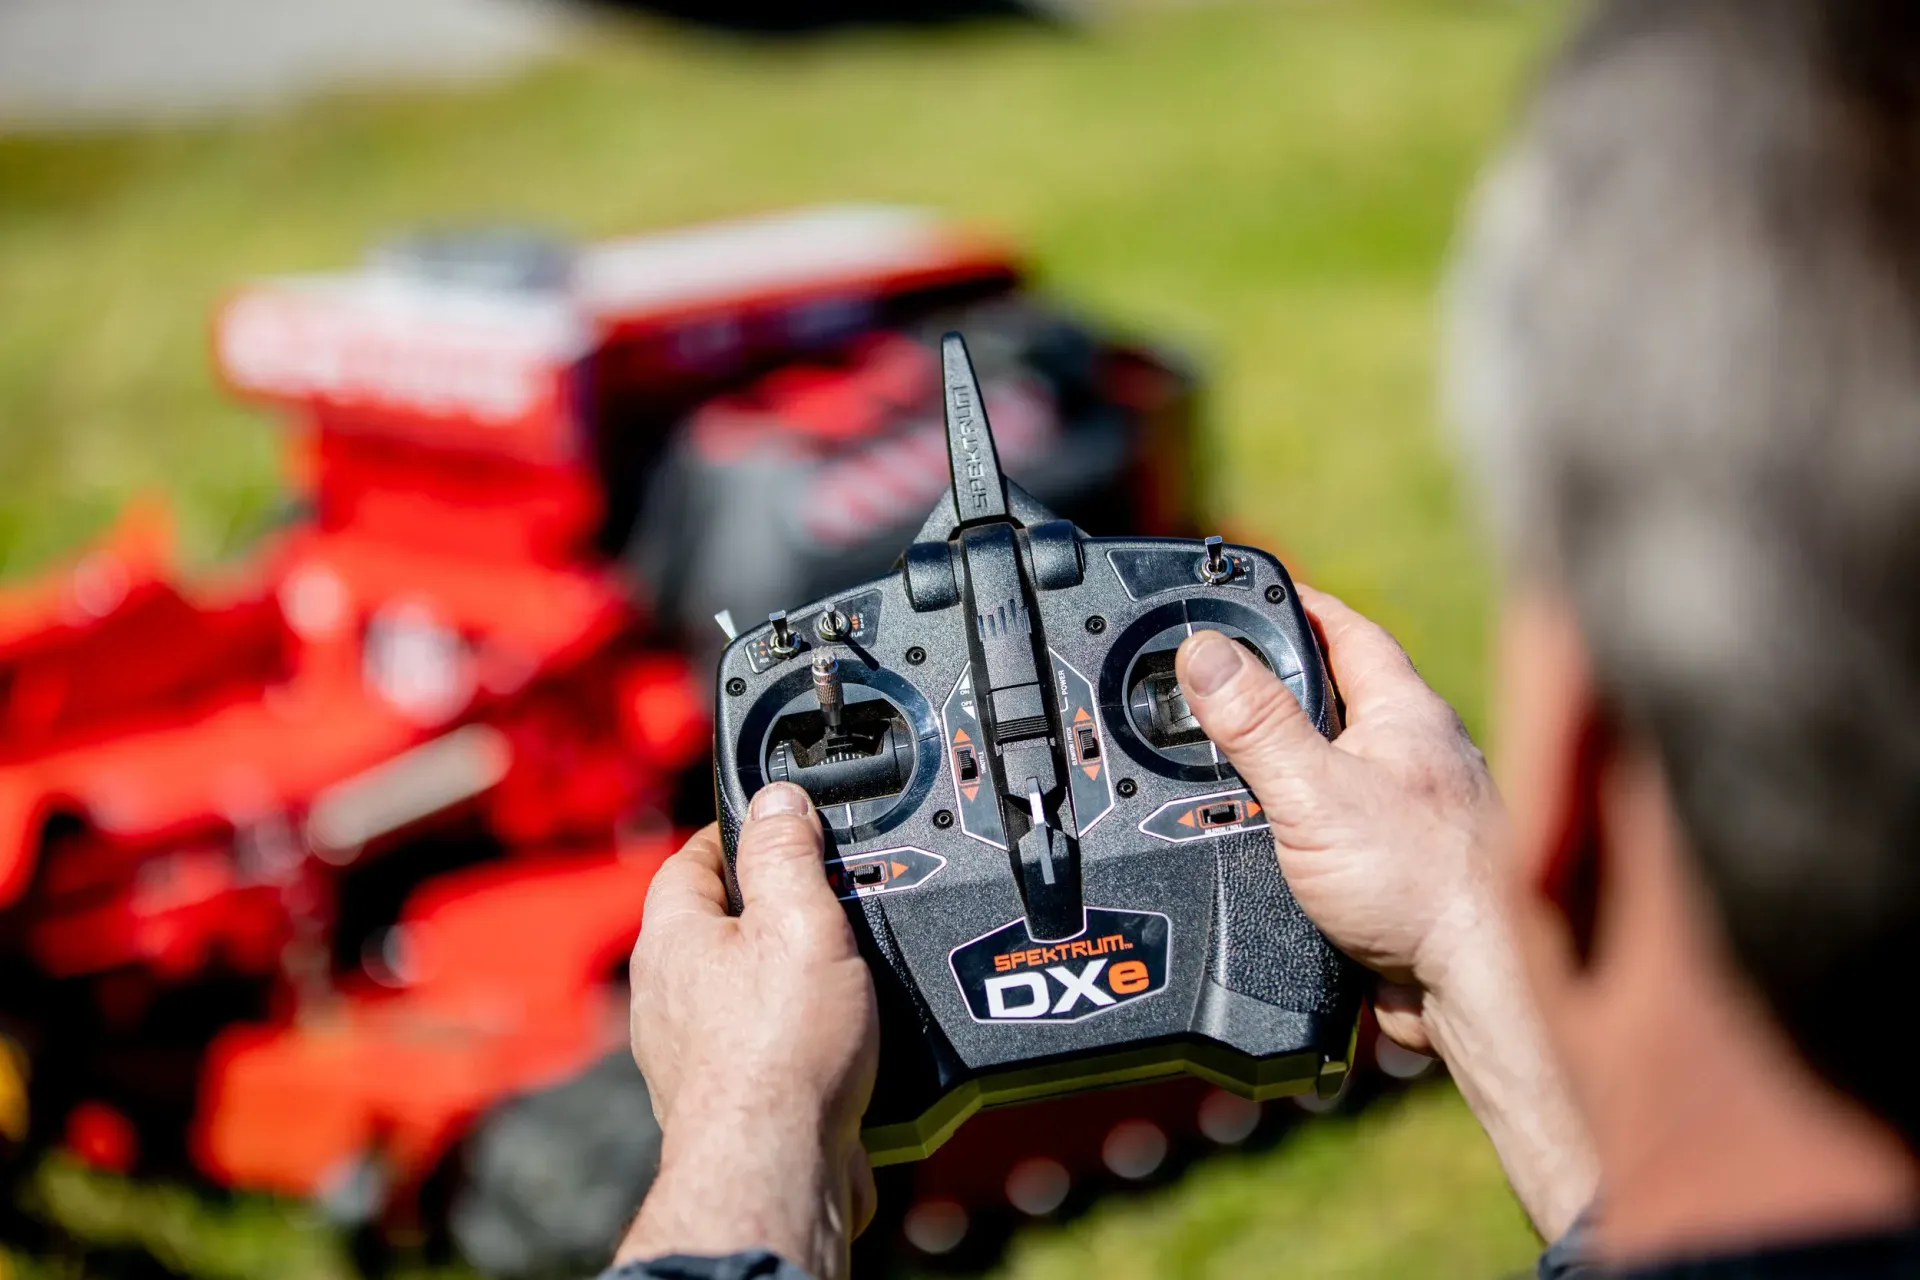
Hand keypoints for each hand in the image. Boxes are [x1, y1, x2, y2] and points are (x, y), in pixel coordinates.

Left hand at [619, 784, 877, 1277]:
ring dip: (782, 975)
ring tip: (839, 966)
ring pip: (736, 989)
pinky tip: (838, 1038)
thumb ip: (786, 852)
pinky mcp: (723, 1099)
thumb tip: (775, 797)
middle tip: (822, 896)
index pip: (692, 859)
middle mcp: (666, 994)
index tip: (778, 825)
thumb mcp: (800, 921)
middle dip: (766, 908)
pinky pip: (759, 1046)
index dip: (737, 834)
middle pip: (714, 925)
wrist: (775, 1170)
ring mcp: (688, 1052)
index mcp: (673, 938)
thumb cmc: (779, 1053)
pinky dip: (795, 1034)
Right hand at [1177, 585, 1594, 1236]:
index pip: (1345, 629)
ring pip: (1335, 766)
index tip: (1245, 592)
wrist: (1479, 990)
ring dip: (1284, 763)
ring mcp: (1411, 815)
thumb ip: (1257, 723)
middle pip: (1338, 696)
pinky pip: (1336, 829)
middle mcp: (1416, 756)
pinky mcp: (1398, 872)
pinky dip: (1296, 826)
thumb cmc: (1425, 886)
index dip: (1294, 604)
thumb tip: (1205, 653)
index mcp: (1405, 714)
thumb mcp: (1316, 791)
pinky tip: (1267, 844)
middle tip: (1217, 676)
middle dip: (1277, 684)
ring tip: (1223, 762)